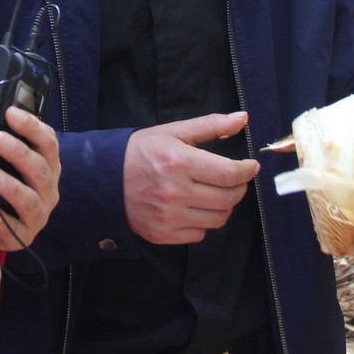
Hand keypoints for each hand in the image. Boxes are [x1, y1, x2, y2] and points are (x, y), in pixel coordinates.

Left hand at [0, 96, 60, 252]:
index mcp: (44, 163)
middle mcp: (47, 187)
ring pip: (31, 199)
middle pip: (41, 168)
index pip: (48, 141)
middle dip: (20, 152)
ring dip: (11, 185)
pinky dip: (1, 218)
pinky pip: (17, 229)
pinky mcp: (24, 235)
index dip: (32, 125)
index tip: (10, 113)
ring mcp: (39, 213)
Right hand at [123, 111, 260, 245]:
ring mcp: (169, 217)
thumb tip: (242, 119)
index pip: (229, 173)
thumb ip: (210, 125)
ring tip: (216, 192)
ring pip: (218, 219)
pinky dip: (204, 221)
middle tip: (235, 179)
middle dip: (239, 187)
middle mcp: (175, 192)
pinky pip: (200, 234)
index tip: (250, 166)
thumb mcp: (173, 132)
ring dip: (225, 205)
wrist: (103, 179)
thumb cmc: (140, 152)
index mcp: (179, 162)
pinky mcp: (163, 234)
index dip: (247, 171)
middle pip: (228, 198)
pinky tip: (195, 207)